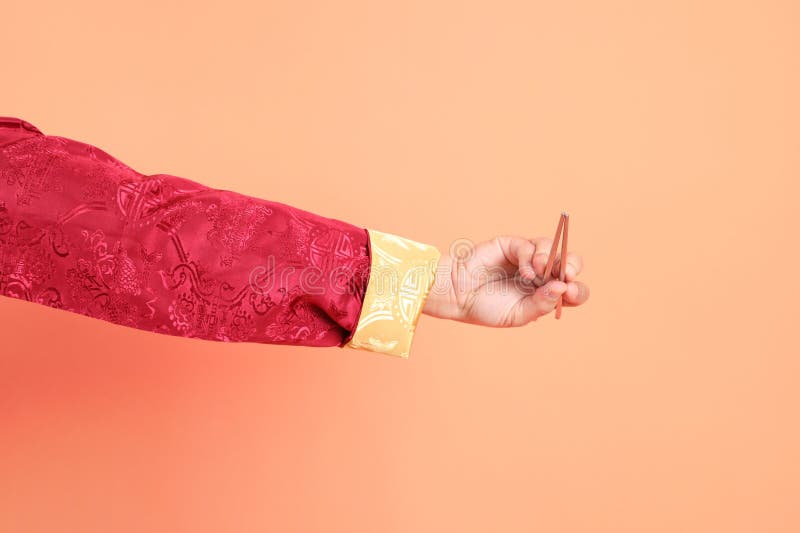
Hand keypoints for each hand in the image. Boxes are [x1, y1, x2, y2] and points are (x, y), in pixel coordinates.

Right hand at [422, 236, 589, 326]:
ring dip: (550, 259)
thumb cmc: (486, 308)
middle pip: (569, 264)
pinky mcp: (514, 246)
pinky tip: (524, 271)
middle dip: (571, 266)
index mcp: (546, 295)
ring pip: (553, 249)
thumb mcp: (518, 315)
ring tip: (537, 272)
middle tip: (566, 273)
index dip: (576, 289)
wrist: (458, 294)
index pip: (572, 290)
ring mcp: (528, 259)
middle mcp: (541, 275)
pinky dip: (530, 257)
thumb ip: (542, 304)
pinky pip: (530, 245)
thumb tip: (563, 287)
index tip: (569, 291)